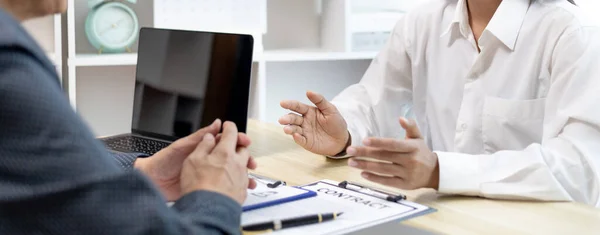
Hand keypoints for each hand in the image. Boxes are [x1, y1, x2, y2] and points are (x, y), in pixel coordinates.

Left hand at [135, 119, 255, 200]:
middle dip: (244, 159)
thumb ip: (200, 136)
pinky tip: (239, 189)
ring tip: (249, 179)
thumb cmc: (163, 162)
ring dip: (242, 175)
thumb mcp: (182, 146)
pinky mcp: (206, 185)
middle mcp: (209, 159)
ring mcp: (209, 173)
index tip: (245, 142)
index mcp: (204, 147)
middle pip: (232, 157)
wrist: (153, 181)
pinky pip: (224, 185)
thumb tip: (216, 123)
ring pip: (231, 172)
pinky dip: (234, 187)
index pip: (226, 141)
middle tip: (251, 163)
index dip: (238, 140)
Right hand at [279, 91, 349, 155]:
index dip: (290, 104)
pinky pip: (300, 140)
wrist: (342, 139)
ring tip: (286, 129)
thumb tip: (308, 91)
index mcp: (309, 111)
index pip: (297, 106)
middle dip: (287, 119)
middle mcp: (304, 121)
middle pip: (293, 118)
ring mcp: (305, 132)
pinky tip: (296, 135)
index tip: (282, 103)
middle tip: (282, 120)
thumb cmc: (336, 123)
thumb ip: (320, 100)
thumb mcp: (330, 109)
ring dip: (289, 129)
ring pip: (294, 129)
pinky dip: (297, 138)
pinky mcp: (307, 142)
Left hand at [347, 118, 439, 189]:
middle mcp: (410, 160)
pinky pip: (387, 181)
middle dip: (365, 153)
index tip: (364, 140)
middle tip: (349, 151)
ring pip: (383, 169)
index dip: (378, 142)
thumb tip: (401, 118)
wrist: (435, 172)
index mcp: (412, 147)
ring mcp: (407, 174)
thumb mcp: (418, 138)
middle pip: (384, 156)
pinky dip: (374, 178)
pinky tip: (363, 173)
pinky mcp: (404, 185)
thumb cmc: (422, 152)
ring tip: (351, 162)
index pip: (393, 144)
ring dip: (365, 165)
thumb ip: (410, 127)